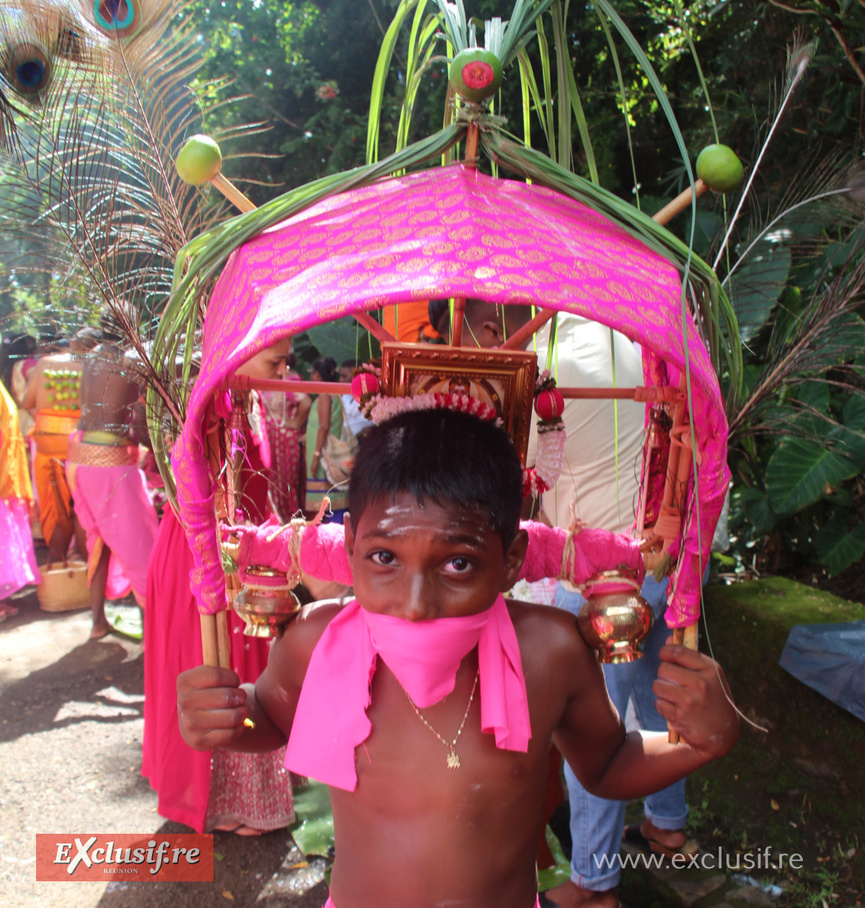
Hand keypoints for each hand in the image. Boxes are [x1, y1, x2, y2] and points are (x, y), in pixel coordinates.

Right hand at [177, 665, 248, 750]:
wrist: (195, 722)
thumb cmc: (209, 692)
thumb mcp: (209, 675)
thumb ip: (218, 658)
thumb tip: (225, 640)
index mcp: (184, 681)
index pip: (217, 675)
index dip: (233, 678)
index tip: (235, 681)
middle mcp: (183, 702)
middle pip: (227, 696)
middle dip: (241, 696)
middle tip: (241, 697)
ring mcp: (189, 724)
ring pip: (232, 716)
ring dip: (243, 712)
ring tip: (242, 709)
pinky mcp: (199, 741)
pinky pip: (231, 733)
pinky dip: (240, 727)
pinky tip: (237, 723)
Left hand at [653, 640, 738, 759]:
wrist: (722, 733)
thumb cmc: (713, 698)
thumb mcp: (709, 675)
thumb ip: (688, 657)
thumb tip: (669, 639)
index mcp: (710, 669)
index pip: (677, 651)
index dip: (665, 652)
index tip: (665, 656)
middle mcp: (700, 683)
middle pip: (663, 668)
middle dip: (664, 674)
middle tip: (673, 681)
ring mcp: (690, 700)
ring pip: (657, 685)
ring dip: (662, 691)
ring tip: (675, 696)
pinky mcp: (680, 716)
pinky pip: (659, 703)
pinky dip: (663, 706)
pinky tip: (676, 709)